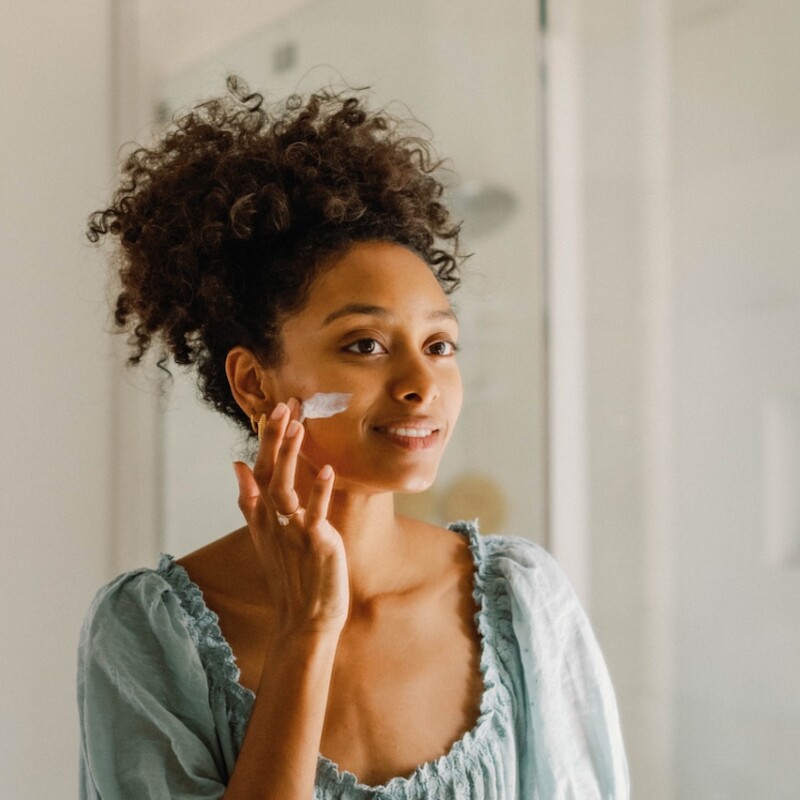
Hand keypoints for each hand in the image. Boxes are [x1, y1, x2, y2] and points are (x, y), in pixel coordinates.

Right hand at [233, 400, 349, 636]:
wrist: (304, 619)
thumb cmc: (290, 576)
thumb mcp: (265, 536)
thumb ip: (251, 500)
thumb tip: (237, 465)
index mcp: (264, 517)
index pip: (260, 471)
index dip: (267, 442)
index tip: (274, 411)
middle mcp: (273, 521)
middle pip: (268, 473)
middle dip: (275, 439)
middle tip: (283, 405)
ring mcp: (291, 532)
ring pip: (285, 488)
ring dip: (291, 457)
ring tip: (298, 426)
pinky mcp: (313, 544)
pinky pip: (314, 514)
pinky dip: (319, 493)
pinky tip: (328, 471)